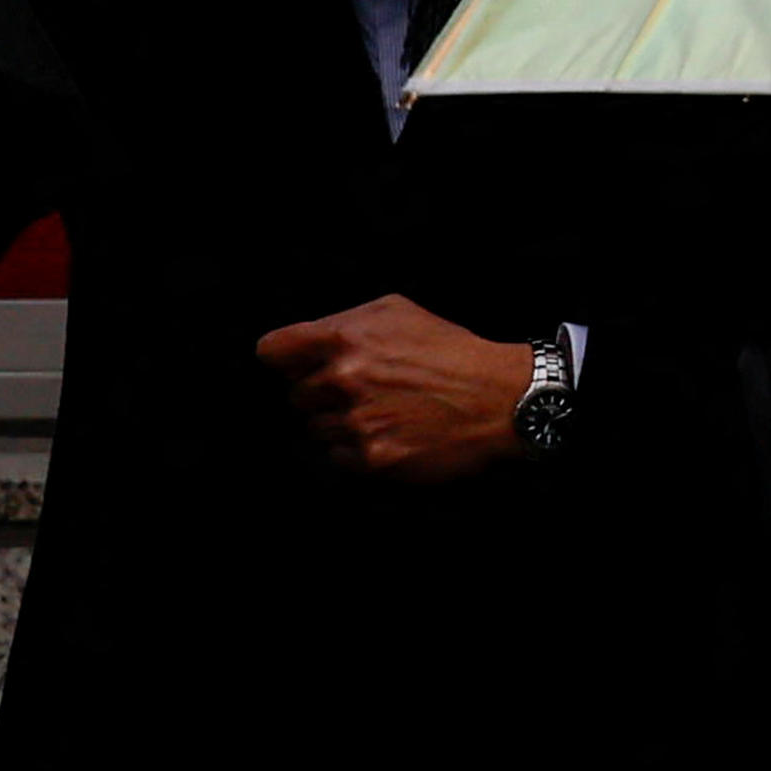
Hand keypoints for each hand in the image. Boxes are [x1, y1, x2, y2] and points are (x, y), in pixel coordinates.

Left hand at [253, 293, 533, 481]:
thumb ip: (344, 322)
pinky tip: (387, 432)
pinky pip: (337, 457)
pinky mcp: (373, 458)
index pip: (271, 351)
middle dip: (320, 392)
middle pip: (294, 395)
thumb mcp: (397, 311)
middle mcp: (344, 379)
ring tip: (380, 411)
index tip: (295, 365)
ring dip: (339, 422)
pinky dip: (356, 449)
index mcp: (345, 338)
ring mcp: (357, 422)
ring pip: (315, 429)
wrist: (498, 398)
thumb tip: (305, 343)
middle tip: (359, 389)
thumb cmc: (450, 350)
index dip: (285, 358)